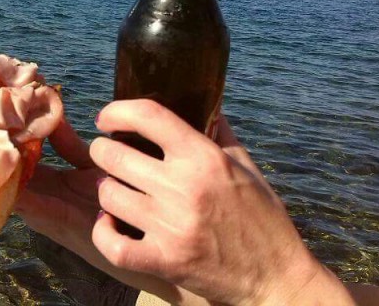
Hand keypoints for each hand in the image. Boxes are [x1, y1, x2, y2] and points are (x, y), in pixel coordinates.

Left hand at [90, 100, 353, 305]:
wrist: (276, 276)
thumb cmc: (261, 216)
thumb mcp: (246, 165)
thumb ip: (218, 131)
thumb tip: (202, 101)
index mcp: (204, 158)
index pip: (148, 116)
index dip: (118, 110)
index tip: (107, 117)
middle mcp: (184, 188)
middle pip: (114, 155)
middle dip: (102, 150)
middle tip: (107, 153)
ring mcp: (171, 226)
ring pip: (108, 195)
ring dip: (106, 188)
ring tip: (115, 188)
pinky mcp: (164, 261)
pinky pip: (111, 243)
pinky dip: (103, 232)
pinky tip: (109, 223)